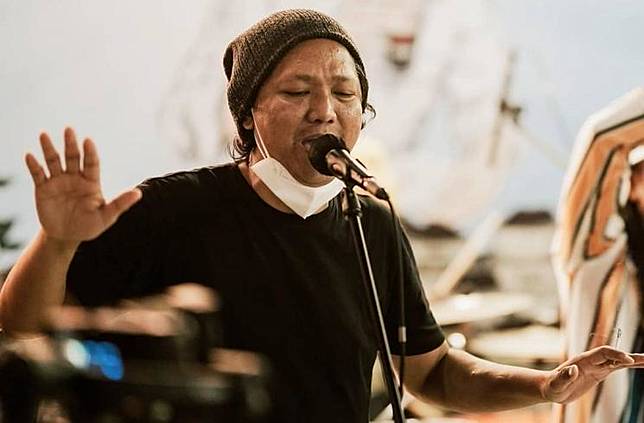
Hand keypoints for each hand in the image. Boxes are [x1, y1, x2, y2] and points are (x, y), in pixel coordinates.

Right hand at [25, 127, 141, 242]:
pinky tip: (30, 156)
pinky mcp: (43, 188)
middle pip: (72, 157)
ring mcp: (58, 181)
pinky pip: (38, 174)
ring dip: (49, 149)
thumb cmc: (89, 226)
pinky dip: (34, 165)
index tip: (88, 141)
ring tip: (44, 135)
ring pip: (53, 161)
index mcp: (91, 182)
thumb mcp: (106, 216)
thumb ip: (120, 204)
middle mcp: (74, 177)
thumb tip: (139, 193)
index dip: (89, 152)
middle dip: (70, 144)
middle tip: (69, 130)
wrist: (66, 236)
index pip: (91, 163)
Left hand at [542, 346, 643, 403]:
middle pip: (614, 355)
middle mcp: (591, 361)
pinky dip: (628, 366)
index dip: (616, 355)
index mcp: (583, 360)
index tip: (628, 360)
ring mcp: (596, 366)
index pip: (603, 353)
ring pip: (617, 361)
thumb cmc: (552, 386)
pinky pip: (616, 368)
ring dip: (633, 360)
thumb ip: (564, 377)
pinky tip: (638, 366)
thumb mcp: (556, 384)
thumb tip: (573, 369)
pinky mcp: (599, 373)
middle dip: (629, 356)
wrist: (550, 387)